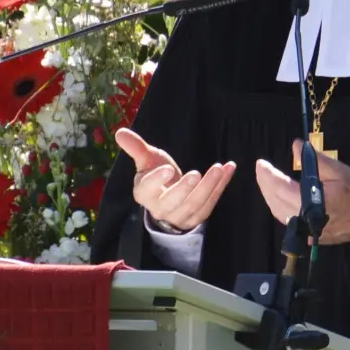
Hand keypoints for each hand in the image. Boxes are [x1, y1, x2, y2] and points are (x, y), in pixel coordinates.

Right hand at [115, 127, 235, 232]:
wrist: (170, 197)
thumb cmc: (158, 175)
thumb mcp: (147, 160)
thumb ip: (136, 147)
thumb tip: (120, 132)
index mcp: (144, 194)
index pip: (147, 190)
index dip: (156, 180)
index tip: (167, 168)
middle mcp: (160, 209)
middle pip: (173, 202)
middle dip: (185, 188)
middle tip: (196, 173)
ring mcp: (180, 216)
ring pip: (195, 204)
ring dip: (209, 186)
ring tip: (219, 168)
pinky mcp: (197, 217)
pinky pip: (211, 202)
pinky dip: (221, 186)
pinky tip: (229, 168)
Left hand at [253, 141, 349, 244]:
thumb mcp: (339, 171)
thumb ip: (314, 160)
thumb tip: (296, 146)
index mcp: (312, 202)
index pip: (281, 188)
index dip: (268, 176)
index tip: (260, 164)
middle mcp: (305, 219)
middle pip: (275, 202)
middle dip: (265, 185)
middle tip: (262, 169)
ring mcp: (306, 231)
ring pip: (279, 213)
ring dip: (270, 196)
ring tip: (267, 180)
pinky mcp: (309, 236)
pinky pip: (287, 220)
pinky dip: (279, 206)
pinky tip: (279, 196)